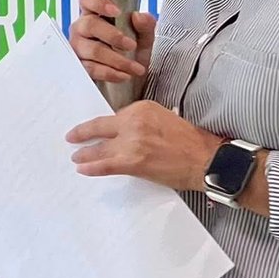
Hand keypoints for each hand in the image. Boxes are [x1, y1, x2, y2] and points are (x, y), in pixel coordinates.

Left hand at [67, 100, 222, 190]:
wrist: (206, 159)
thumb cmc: (191, 142)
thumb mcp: (165, 119)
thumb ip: (143, 123)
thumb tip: (126, 133)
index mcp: (143, 108)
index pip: (114, 116)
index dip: (101, 125)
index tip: (92, 127)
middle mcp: (134, 122)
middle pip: (101, 128)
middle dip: (83, 134)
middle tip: (72, 138)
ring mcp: (132, 142)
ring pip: (100, 148)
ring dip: (85, 154)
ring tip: (77, 157)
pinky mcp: (132, 162)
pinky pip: (104, 165)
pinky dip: (92, 167)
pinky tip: (84, 169)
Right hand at [69, 0, 155, 85]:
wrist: (132, 78)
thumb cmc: (134, 50)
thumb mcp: (145, 36)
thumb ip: (146, 24)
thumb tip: (138, 16)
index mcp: (96, 13)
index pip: (88, 0)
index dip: (98, 3)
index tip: (117, 11)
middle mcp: (82, 28)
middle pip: (89, 25)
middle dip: (113, 36)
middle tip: (132, 45)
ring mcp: (78, 47)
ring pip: (92, 49)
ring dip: (117, 59)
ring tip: (136, 67)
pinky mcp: (79, 66)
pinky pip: (90, 68)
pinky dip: (110, 73)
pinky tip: (124, 75)